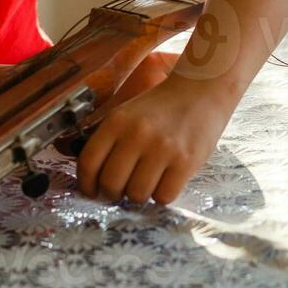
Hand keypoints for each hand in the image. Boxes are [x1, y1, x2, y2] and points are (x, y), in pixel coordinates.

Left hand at [75, 63, 236, 204]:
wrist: (201, 90)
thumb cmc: (162, 107)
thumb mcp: (127, 114)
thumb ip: (109, 141)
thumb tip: (92, 179)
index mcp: (117, 121)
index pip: (88, 163)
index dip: (86, 184)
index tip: (92, 191)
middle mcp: (137, 134)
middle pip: (111, 184)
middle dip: (113, 193)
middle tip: (122, 189)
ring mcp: (162, 148)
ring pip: (137, 195)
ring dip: (140, 194)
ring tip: (148, 181)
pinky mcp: (186, 162)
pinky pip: (163, 197)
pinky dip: (162, 195)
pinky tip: (166, 180)